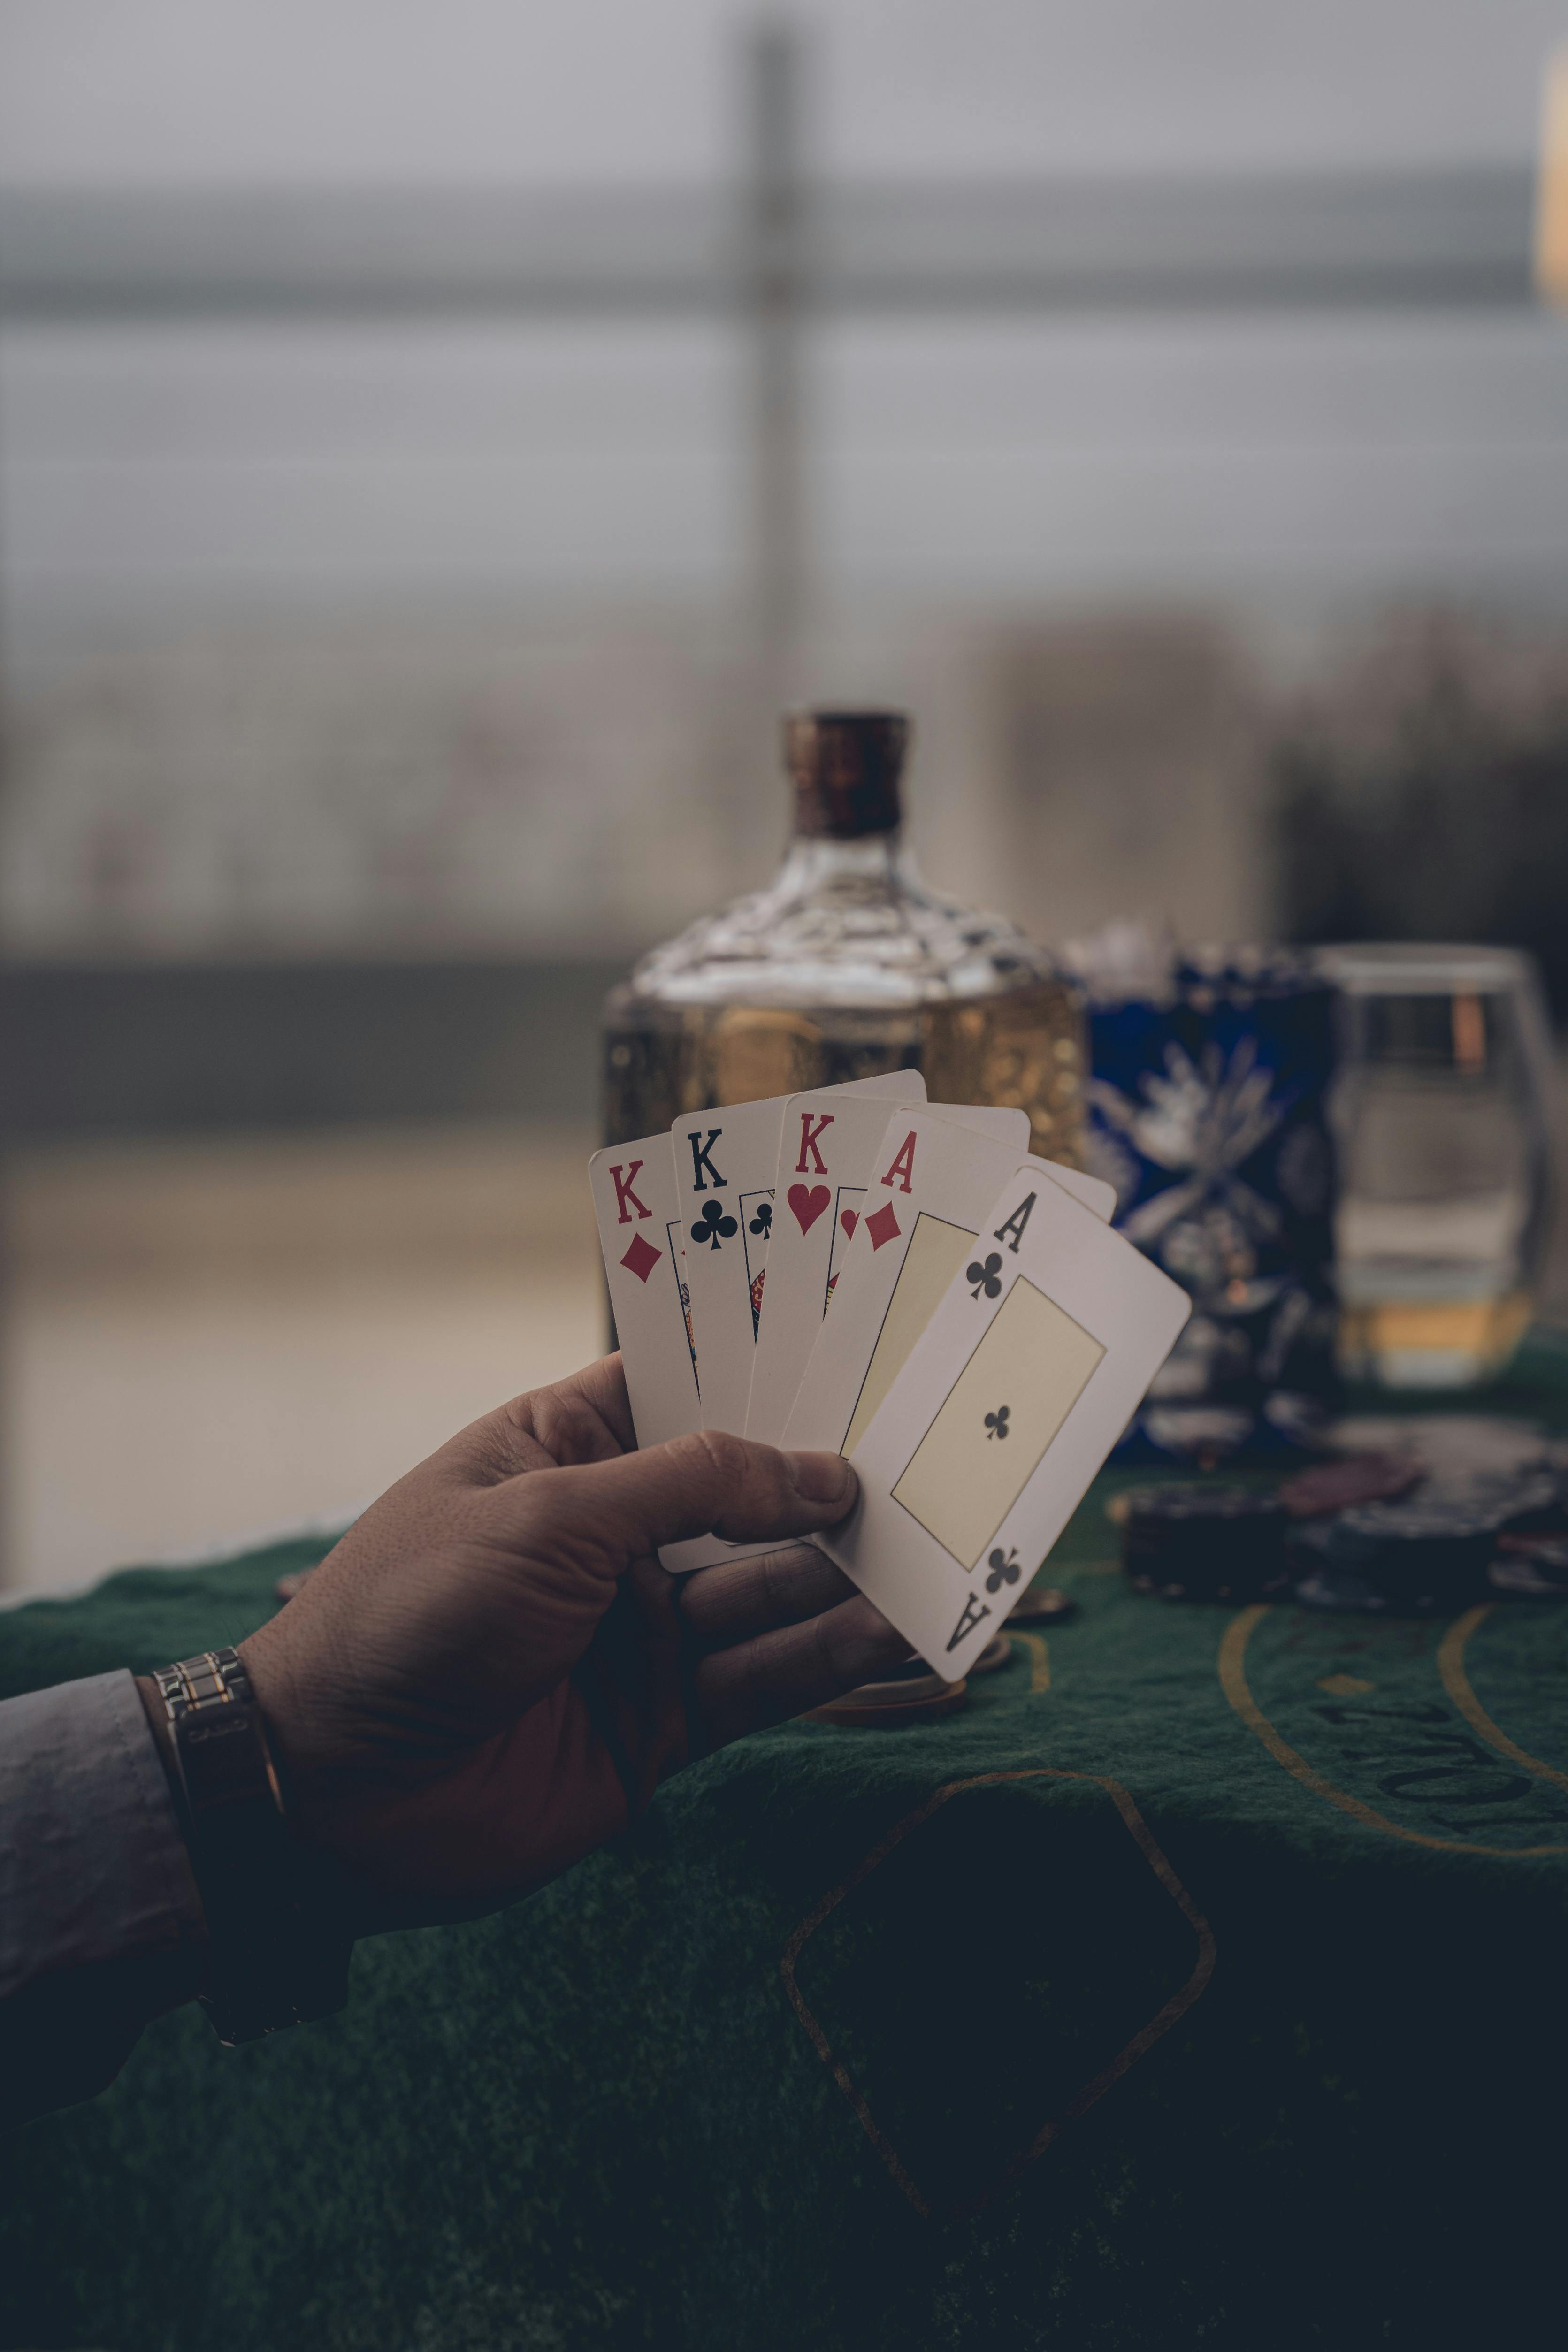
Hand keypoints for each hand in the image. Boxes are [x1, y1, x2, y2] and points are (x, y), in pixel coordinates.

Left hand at [236, 1356, 903, 1926]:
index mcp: (565, 1452)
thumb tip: (820, 1470)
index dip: (769, 1376)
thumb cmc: (413, 1611)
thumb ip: (692, 1486)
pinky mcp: (661, 1723)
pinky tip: (897, 1630)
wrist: (330, 1789)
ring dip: (849, 1575)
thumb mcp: (550, 1514)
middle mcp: (612, 1536)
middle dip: (830, 1481)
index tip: (869, 1353)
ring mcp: (639, 1631)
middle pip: (746, 1497)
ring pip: (770, 1592)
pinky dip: (830, 1658)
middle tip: (937, 1455)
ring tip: (940, 1549)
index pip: (686, 1393)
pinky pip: (763, 1681)